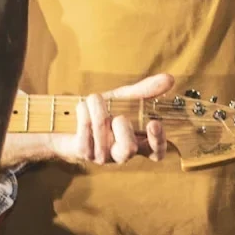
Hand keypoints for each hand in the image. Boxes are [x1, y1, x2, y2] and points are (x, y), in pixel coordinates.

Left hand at [2, 72, 173, 165]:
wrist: (64, 118)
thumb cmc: (101, 111)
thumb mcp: (124, 98)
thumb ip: (145, 91)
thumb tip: (170, 79)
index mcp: (136, 142)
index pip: (155, 152)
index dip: (158, 142)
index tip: (154, 123)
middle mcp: (120, 153)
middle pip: (129, 151)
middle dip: (123, 131)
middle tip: (118, 116)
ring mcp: (101, 156)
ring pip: (104, 140)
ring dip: (99, 113)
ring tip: (94, 98)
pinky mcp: (83, 152)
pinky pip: (85, 135)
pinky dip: (84, 115)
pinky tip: (82, 106)